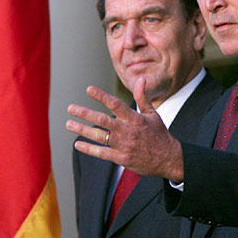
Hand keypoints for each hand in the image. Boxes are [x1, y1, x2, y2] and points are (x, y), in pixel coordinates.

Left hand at [66, 78, 183, 182]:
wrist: (169, 159)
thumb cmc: (159, 134)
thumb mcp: (153, 114)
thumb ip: (143, 97)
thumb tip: (141, 79)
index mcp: (135, 119)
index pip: (116, 104)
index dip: (101, 96)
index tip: (89, 89)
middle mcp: (128, 131)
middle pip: (103, 120)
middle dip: (85, 113)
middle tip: (70, 108)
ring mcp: (124, 146)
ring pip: (99, 137)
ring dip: (82, 130)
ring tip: (69, 123)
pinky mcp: (122, 159)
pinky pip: (102, 153)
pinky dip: (89, 149)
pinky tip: (77, 144)